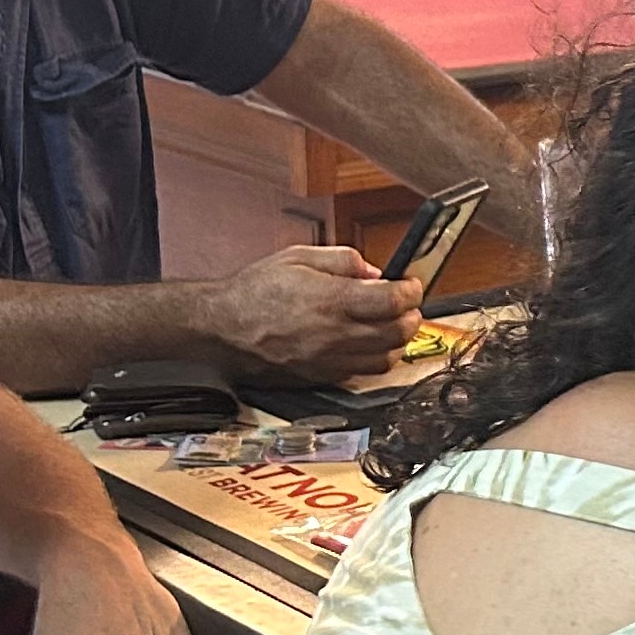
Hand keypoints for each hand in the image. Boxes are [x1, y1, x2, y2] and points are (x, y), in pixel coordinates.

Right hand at [207, 246, 418, 381]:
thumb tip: (375, 273)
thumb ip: (343, 261)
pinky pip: (363, 373)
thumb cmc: (256, 290)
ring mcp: (330, 360)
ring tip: (391, 324)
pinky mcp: (321, 377)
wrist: (223, 327)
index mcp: (332, 300)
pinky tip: (368, 342)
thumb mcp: (299, 257)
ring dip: (397, 341)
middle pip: (398, 333)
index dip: (412, 291)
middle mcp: (335, 334)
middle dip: (411, 316)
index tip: (411, 284)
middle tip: (407, 304)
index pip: (393, 301)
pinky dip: (376, 358)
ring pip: (386, 359)